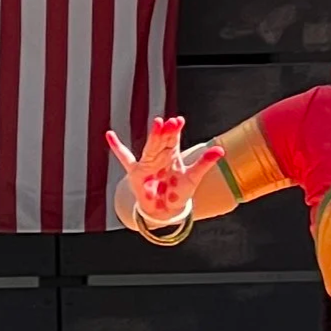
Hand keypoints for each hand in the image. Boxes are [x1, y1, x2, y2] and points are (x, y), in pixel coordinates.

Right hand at [107, 115, 222, 226]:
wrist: (164, 210)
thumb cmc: (178, 192)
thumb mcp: (193, 177)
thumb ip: (204, 163)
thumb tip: (221, 150)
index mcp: (173, 155)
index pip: (175, 140)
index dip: (176, 131)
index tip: (179, 121)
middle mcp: (160, 156)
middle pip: (163, 142)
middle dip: (166, 132)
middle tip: (170, 122)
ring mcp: (148, 164)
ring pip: (150, 148)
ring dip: (154, 137)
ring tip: (157, 124)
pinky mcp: (136, 173)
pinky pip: (125, 159)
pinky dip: (117, 148)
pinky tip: (109, 135)